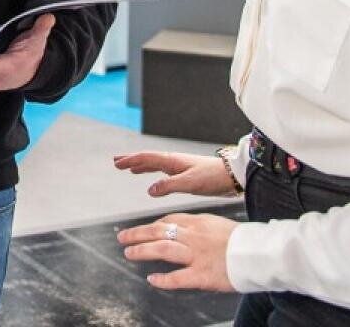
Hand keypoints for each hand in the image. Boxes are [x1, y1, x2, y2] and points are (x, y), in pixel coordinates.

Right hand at [112, 151, 237, 197]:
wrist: (232, 176)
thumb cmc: (213, 177)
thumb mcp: (190, 183)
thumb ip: (169, 186)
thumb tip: (150, 190)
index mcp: (173, 161)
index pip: (147, 158)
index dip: (131, 161)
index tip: (117, 163)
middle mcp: (174, 162)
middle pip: (148, 159)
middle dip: (132, 160)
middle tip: (117, 162)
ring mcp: (180, 167)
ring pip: (155, 164)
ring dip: (141, 166)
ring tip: (129, 168)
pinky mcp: (185, 174)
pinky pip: (163, 171)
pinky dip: (152, 172)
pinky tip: (152, 178)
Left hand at [118, 212, 237, 291]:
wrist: (261, 253)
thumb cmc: (243, 241)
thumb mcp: (218, 224)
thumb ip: (200, 226)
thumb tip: (183, 228)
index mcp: (199, 223)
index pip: (169, 221)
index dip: (152, 225)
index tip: (143, 230)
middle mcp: (194, 237)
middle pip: (158, 232)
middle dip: (137, 234)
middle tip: (122, 238)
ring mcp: (197, 256)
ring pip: (162, 249)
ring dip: (142, 251)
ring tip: (129, 254)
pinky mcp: (202, 275)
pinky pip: (177, 277)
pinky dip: (163, 279)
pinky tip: (152, 279)